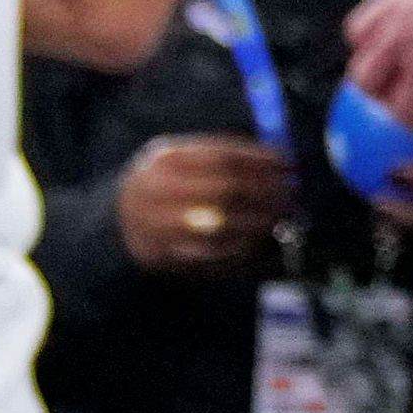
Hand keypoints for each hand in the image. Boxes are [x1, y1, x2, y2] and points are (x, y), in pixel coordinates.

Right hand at [115, 134, 296, 274]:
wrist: (117, 221)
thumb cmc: (165, 183)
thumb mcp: (181, 157)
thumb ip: (223, 155)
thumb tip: (281, 160)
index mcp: (164, 160)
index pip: (222, 157)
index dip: (261, 161)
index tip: (289, 164)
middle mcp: (156, 192)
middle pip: (225, 191)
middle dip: (268, 193)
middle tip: (294, 195)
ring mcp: (156, 227)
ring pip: (222, 227)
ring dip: (262, 223)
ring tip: (286, 218)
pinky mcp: (162, 257)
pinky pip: (211, 256)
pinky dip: (244, 250)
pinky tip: (265, 243)